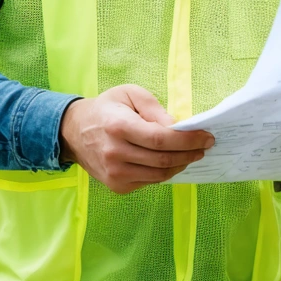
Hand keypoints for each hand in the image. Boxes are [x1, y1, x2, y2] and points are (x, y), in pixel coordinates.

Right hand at [59, 85, 213, 193]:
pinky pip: (149, 181)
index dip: (188, 140)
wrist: (73, 132)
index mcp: (119, 127)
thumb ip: (154, 108)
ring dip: (181, 165)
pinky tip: (170, 161)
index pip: (161, 139)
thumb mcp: (129, 94)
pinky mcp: (116, 186)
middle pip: (163, 160)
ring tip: (192, 154)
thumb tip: (176, 126)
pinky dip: (164, 172)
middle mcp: (115, 153)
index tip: (207, 137)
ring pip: (159, 175)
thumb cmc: (106, 108)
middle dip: (190, 153)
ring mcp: (114, 173)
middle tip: (205, 146)